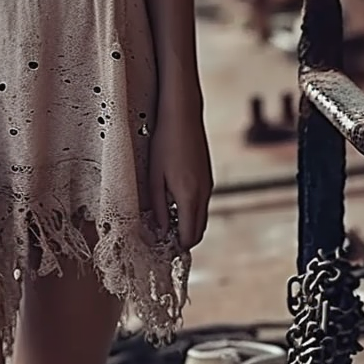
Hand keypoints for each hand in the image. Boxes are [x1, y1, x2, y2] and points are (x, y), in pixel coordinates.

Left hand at [148, 103, 213, 249]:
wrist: (183, 115)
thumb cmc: (165, 143)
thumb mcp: (154, 177)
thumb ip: (159, 207)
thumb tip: (161, 230)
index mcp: (190, 196)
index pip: (189, 236)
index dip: (177, 247)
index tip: (162, 248)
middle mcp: (204, 194)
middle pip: (198, 231)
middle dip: (183, 239)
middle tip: (163, 239)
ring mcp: (209, 185)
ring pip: (201, 217)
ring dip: (187, 225)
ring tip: (165, 221)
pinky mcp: (208, 177)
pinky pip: (202, 204)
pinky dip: (191, 211)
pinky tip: (173, 202)